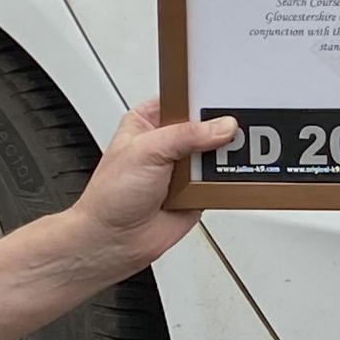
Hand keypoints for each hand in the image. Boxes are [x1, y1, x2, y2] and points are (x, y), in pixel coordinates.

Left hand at [57, 102, 239, 279]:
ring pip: (217, 152)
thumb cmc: (110, 196)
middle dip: (218, 129)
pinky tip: (224, 177)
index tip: (221, 98)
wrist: (114, 241)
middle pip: (206, 125)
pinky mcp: (198, 190)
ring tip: (221, 158)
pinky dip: (226, 179)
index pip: (183, 98)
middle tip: (228, 132)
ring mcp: (184, 167)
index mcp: (149, 121)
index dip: (202, 98)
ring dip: (222, 156)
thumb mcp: (146, 151)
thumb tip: (222, 126)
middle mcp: (168, 142)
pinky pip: (222, 179)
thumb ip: (186, 134)